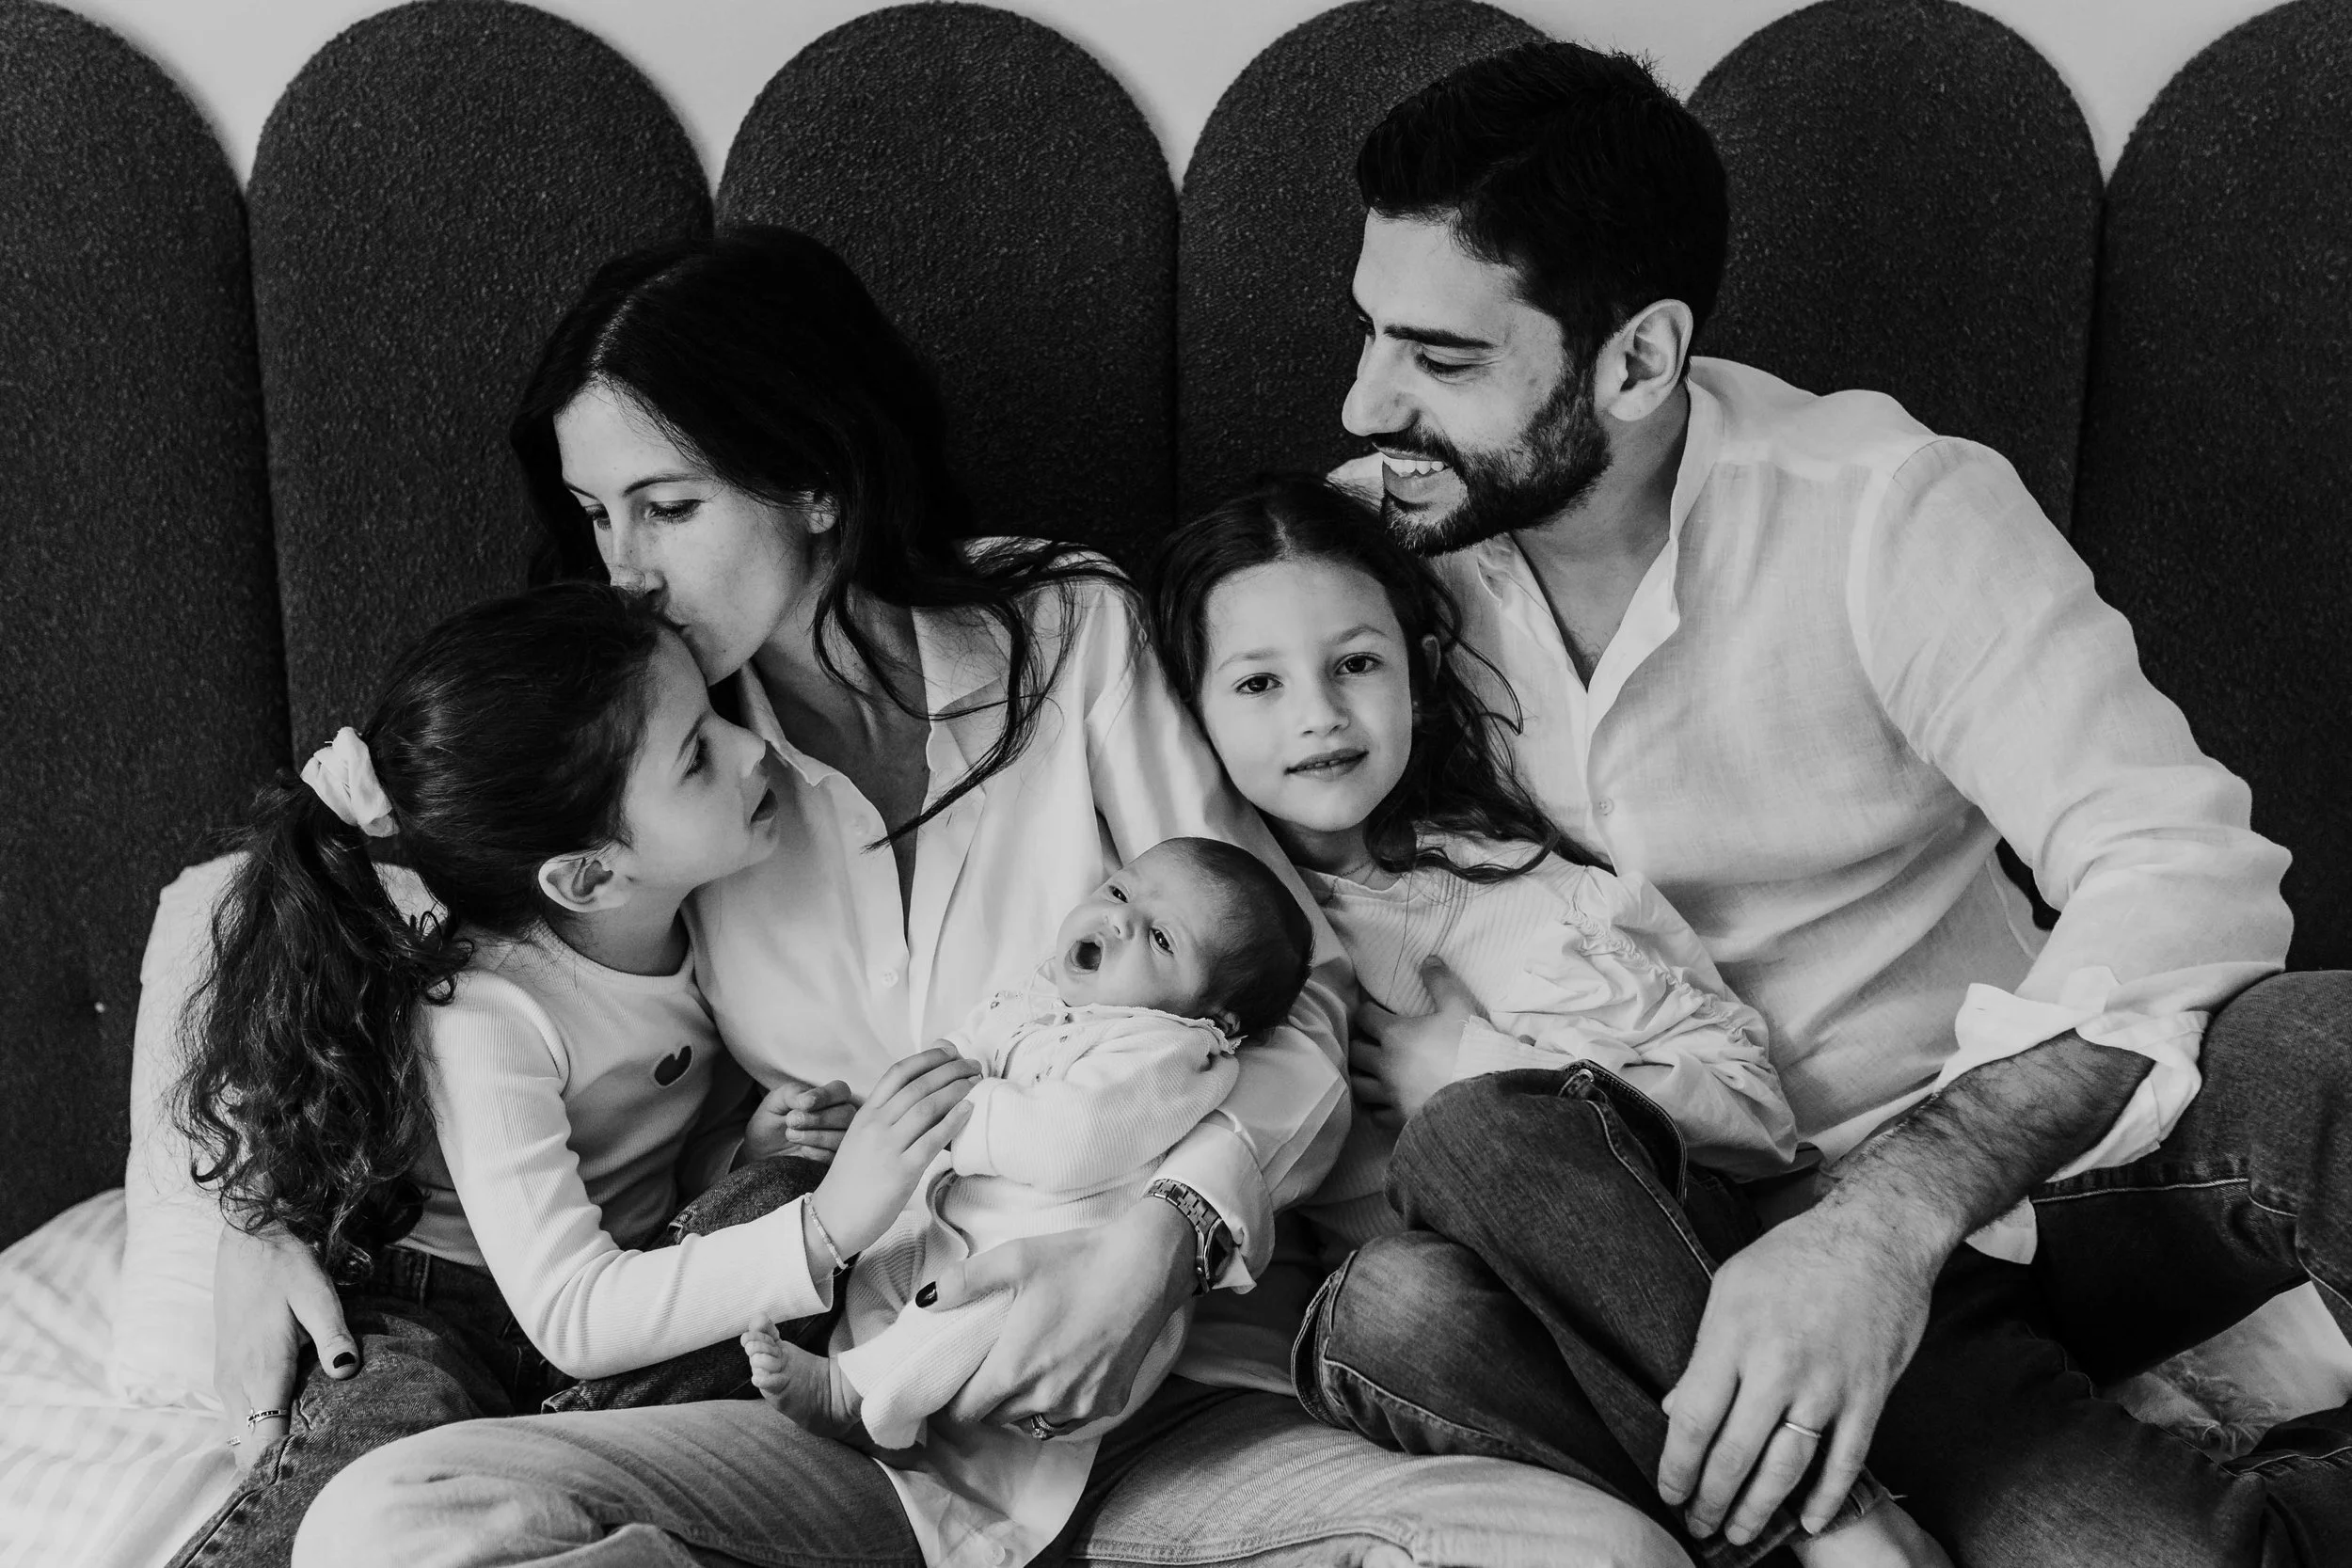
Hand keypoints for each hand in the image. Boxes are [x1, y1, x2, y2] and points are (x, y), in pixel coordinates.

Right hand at [211, 1223, 358, 1469]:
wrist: (248, 1240)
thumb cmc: (287, 1266)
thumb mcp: (318, 1294)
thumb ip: (333, 1335)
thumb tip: (347, 1372)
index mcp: (261, 1369)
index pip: (263, 1439)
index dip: (284, 1464)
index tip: (313, 1474)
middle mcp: (236, 1383)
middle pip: (248, 1448)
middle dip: (275, 1465)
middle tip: (317, 1469)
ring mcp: (225, 1380)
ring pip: (239, 1436)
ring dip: (264, 1448)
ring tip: (306, 1454)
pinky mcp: (225, 1373)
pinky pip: (236, 1418)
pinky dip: (255, 1431)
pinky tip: (288, 1426)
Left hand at [743, 1074, 858, 1164]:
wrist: (760, 1150)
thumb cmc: (771, 1119)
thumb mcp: (776, 1101)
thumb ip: (794, 1093)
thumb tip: (809, 1101)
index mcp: (828, 1097)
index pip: (841, 1090)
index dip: (826, 1096)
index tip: (804, 1104)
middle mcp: (839, 1116)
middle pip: (846, 1114)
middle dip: (819, 1118)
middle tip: (791, 1121)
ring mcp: (838, 1138)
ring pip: (842, 1137)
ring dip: (816, 1137)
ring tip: (791, 1135)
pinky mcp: (833, 1160)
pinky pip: (834, 1156)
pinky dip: (816, 1153)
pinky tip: (801, 1150)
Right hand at [810, 1046, 977, 1255]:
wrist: (832, 1218)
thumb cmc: (852, 1180)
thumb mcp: (862, 1138)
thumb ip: (886, 1118)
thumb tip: (920, 1097)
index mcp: (865, 1114)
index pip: (898, 1073)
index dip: (927, 1058)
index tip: (949, 1052)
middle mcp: (875, 1125)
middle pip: (918, 1085)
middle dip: (950, 1070)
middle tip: (972, 1065)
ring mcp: (887, 1147)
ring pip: (927, 1106)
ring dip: (956, 1090)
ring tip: (975, 1083)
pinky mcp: (901, 1171)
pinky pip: (932, 1139)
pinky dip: (953, 1120)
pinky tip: (968, 1110)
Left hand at [925, 1196, 1193, 1429]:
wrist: (1148, 1265)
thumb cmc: (1078, 1260)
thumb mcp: (1015, 1258)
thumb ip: (963, 1282)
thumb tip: (924, 1301)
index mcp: (1014, 1368)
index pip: (964, 1413)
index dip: (953, 1402)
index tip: (954, 1386)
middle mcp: (1045, 1397)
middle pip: (997, 1419)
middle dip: (988, 1401)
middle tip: (991, 1370)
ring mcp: (1080, 1404)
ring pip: (1035, 1423)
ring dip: (1023, 1407)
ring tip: (1027, 1373)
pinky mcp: (1110, 1402)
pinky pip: (1071, 1419)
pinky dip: (1060, 1407)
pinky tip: (1064, 1375)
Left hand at [1348, 956, 1485, 1127]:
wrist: (1482, 1095)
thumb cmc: (1469, 1048)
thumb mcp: (1459, 1007)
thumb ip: (1441, 982)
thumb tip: (1429, 958)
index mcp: (1394, 1034)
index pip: (1364, 1016)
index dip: (1369, 1011)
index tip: (1376, 1010)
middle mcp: (1384, 1064)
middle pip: (1355, 1050)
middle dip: (1361, 1042)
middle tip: (1373, 1040)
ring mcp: (1389, 1094)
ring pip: (1358, 1084)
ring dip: (1363, 1075)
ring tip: (1373, 1071)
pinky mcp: (1399, 1118)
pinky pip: (1376, 1114)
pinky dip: (1376, 1107)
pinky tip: (1385, 1101)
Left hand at [1658, 1205, 1937, 1544]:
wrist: (1878, 1236)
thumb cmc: (1794, 1255)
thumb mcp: (1731, 1287)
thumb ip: (1705, 1351)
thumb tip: (1679, 1409)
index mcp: (1733, 1336)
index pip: (1694, 1421)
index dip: (1678, 1468)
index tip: (1670, 1493)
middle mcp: (1777, 1366)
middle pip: (1735, 1454)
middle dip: (1712, 1500)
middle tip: (1699, 1527)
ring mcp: (1827, 1384)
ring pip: (1786, 1467)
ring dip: (1759, 1509)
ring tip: (1740, 1534)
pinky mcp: (1869, 1394)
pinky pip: (1845, 1460)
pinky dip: (1825, 1497)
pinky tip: (1807, 1521)